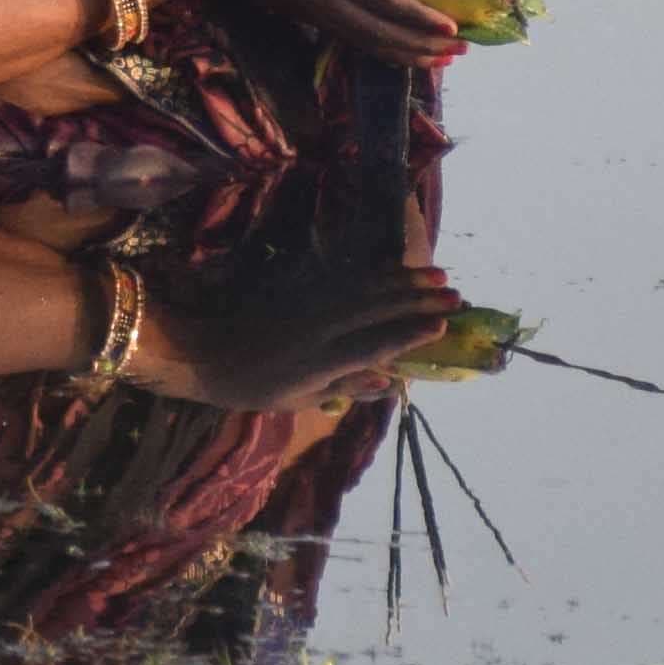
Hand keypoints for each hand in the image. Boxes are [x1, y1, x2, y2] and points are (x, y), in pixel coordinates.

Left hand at [141, 254, 462, 409]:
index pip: (374, 344)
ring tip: (437, 273)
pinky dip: (374, 270)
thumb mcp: (301, 399)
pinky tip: (396, 265)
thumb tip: (392, 381)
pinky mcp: (300, 287)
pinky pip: (344, 275)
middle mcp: (319, 327)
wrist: (207, 353)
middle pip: (377, 308)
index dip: (409, 334)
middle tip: (456, 295)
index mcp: (321, 361)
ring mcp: (309, 302)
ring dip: (403, 278)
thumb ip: (347, 387)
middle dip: (419, 298)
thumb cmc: (256, 387)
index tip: (442, 326)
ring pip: (365, 286)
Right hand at [166, 0, 464, 63]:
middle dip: (425, 43)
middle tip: (463, 49)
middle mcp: (328, 0)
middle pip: (384, 32)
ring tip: (443, 60)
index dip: (420, 16)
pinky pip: (355, 41)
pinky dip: (385, 50)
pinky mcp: (312, 20)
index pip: (384, 0)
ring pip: (371, 43)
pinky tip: (404, 52)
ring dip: (409, 54)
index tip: (451, 26)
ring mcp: (319, 15)